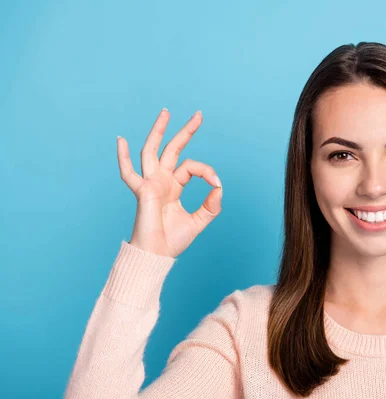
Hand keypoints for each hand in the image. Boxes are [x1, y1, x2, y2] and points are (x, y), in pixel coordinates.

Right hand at [116, 108, 221, 257]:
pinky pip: (129, 173)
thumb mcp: (199, 221)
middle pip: (173, 149)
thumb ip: (211, 205)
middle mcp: (161, 181)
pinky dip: (123, 157)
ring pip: (152, 151)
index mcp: (174, 186)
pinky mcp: (143, 192)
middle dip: (185, 131)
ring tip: (166, 112)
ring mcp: (151, 184)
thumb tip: (219, 187)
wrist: (157, 255)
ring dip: (159, 131)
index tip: (216, 183)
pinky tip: (121, 139)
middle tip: (199, 114)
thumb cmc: (173, 240)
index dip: (207, 171)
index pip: (192, 167)